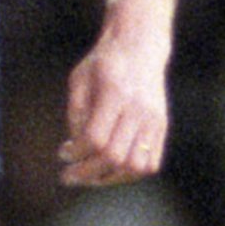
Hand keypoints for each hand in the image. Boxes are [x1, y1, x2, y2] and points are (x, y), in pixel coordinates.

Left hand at [58, 33, 168, 188]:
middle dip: (87, 172)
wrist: (140, 47)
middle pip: (114, 156)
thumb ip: (75, 113)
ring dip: (109, 177)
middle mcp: (138, 110)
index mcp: (115, 94)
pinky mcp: (161, 127)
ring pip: (135, 166)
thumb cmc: (103, 64)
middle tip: (68, 175)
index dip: (76, 153)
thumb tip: (75, 148)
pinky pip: (150, 164)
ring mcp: (154, 120)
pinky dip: (129, 173)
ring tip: (90, 175)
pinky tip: (110, 169)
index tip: (62, 153)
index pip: (96, 138)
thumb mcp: (79, 79)